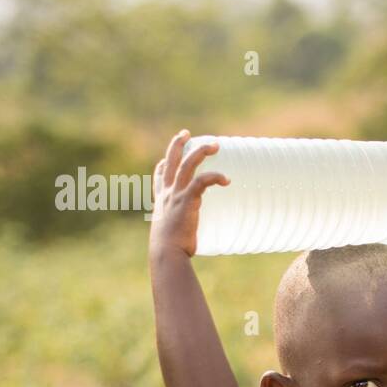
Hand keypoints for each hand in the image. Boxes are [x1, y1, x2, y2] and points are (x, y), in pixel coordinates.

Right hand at [149, 129, 229, 256]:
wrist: (167, 253)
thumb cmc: (171, 251)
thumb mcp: (172, 235)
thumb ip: (183, 232)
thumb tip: (193, 244)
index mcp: (162, 200)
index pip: (160, 176)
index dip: (164, 163)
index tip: (169, 156)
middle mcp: (167, 193)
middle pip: (171, 161)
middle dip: (177, 143)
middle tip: (187, 133)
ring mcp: (176, 195)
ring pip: (188, 164)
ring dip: (201, 151)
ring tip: (216, 145)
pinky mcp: (187, 200)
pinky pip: (202, 181)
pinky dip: (214, 177)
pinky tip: (226, 179)